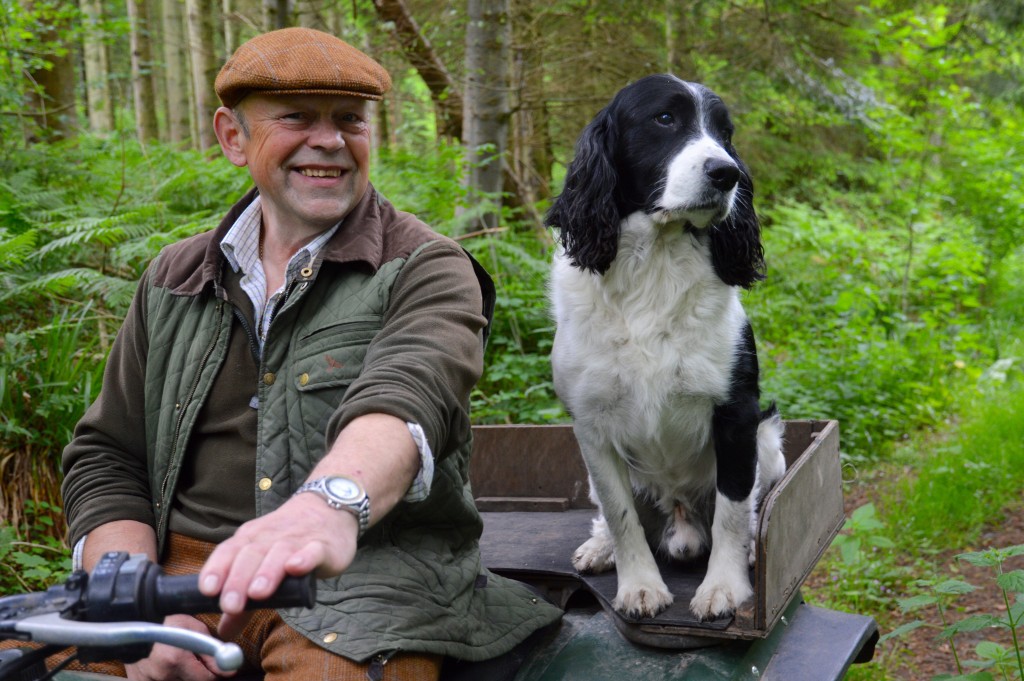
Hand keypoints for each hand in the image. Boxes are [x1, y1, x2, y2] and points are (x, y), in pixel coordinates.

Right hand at [125, 615, 232, 680]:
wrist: (131, 621)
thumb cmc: (165, 620)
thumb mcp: (193, 627)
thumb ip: (211, 649)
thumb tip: (229, 669)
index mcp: (176, 659)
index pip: (208, 680)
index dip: (215, 673)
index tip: (216, 667)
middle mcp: (162, 675)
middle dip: (199, 676)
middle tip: (195, 662)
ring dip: (184, 677)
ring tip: (179, 661)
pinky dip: (169, 678)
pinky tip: (166, 668)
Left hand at [198, 494, 358, 638]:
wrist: (326, 511)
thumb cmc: (288, 543)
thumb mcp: (261, 566)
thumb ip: (244, 600)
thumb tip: (224, 631)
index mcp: (249, 539)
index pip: (228, 551)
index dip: (216, 569)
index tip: (207, 590)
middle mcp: (269, 537)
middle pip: (250, 555)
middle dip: (238, 580)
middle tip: (231, 605)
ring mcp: (296, 539)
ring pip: (279, 553)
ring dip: (266, 572)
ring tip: (258, 593)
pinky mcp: (322, 545)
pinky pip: (312, 550)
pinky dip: (304, 559)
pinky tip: (295, 568)